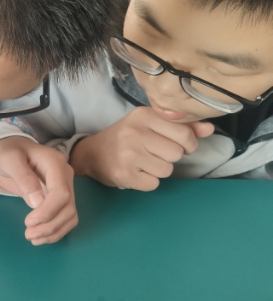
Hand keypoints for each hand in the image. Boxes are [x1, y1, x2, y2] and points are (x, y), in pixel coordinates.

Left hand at [0, 136, 77, 244]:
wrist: (9, 150)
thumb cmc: (7, 152)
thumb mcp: (10, 160)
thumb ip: (23, 178)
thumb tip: (37, 202)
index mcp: (55, 163)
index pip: (61, 192)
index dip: (48, 211)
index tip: (28, 222)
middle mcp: (65, 175)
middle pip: (68, 206)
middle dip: (50, 225)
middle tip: (28, 235)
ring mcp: (64, 187)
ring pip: (70, 215)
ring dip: (54, 231)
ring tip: (32, 239)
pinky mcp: (59, 198)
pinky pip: (65, 217)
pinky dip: (56, 230)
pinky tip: (40, 238)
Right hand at [69, 107, 214, 190]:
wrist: (91, 153)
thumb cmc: (126, 137)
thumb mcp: (151, 124)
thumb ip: (182, 126)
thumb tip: (210, 129)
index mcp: (144, 116)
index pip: (184, 134)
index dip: (188, 144)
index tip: (179, 146)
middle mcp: (135, 133)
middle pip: (177, 153)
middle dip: (170, 157)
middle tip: (154, 154)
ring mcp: (128, 154)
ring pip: (167, 170)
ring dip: (158, 170)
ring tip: (143, 163)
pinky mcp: (124, 174)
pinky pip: (153, 184)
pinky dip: (147, 182)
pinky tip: (136, 173)